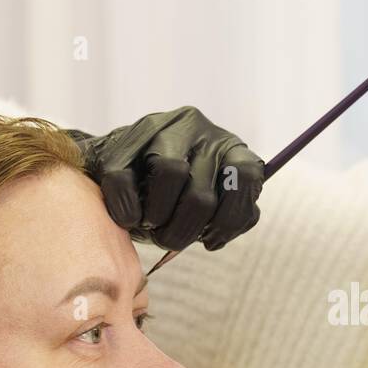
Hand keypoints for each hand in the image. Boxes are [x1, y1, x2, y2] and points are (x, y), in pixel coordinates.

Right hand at [68, 107, 264, 250]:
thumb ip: (225, 219)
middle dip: (183, 231)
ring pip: (170, 172)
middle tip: (168, 240)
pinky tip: (129, 219)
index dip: (230, 218)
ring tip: (150, 225)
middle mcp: (201, 130)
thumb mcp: (211, 209)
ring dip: (157, 217)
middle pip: (202, 194)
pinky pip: (124, 179)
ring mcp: (162, 127)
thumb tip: (218, 235)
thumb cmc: (176, 199)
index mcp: (229, 149)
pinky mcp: (124, 138)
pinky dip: (126, 211)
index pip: (246, 177)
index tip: (210, 239)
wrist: (122, 175)